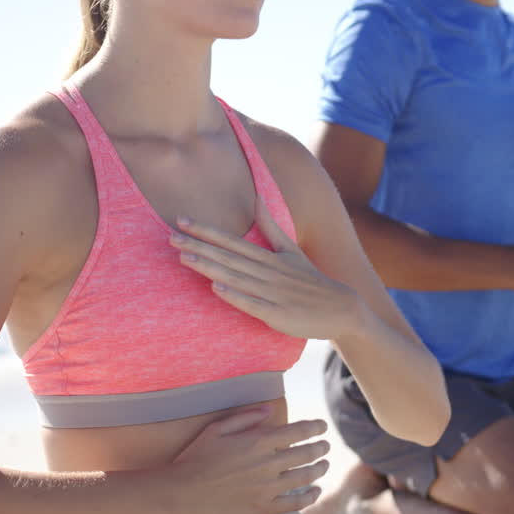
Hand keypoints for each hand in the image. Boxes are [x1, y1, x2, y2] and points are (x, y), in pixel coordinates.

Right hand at [153, 407, 331, 513]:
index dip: (315, 428)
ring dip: (319, 469)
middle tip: (325, 446)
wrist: (179, 496)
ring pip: (305, 476)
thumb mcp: (215, 430)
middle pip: (306, 453)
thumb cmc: (194, 459)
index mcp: (258, 441)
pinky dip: (309, 496)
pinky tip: (315, 491)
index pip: (298, 431)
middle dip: (320, 448)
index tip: (322, 427)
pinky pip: (295, 503)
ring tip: (324, 465)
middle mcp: (268, 463)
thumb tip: (269, 410)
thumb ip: (244, 418)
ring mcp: (267, 487)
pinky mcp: (263, 508)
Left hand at [170, 198, 363, 340]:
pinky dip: (235, 296)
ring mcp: (273, 293)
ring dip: (210, 268)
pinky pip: (253, 304)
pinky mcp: (278, 314)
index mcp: (269, 257)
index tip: (181, 221)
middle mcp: (268, 272)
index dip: (206, 231)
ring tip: (185, 259)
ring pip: (236, 278)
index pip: (232, 241)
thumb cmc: (311, 280)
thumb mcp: (292, 250)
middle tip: (170, 237)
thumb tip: (257, 199)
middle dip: (199, 247)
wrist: (343, 307)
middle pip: (228, 257)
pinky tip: (216, 289)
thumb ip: (271, 226)